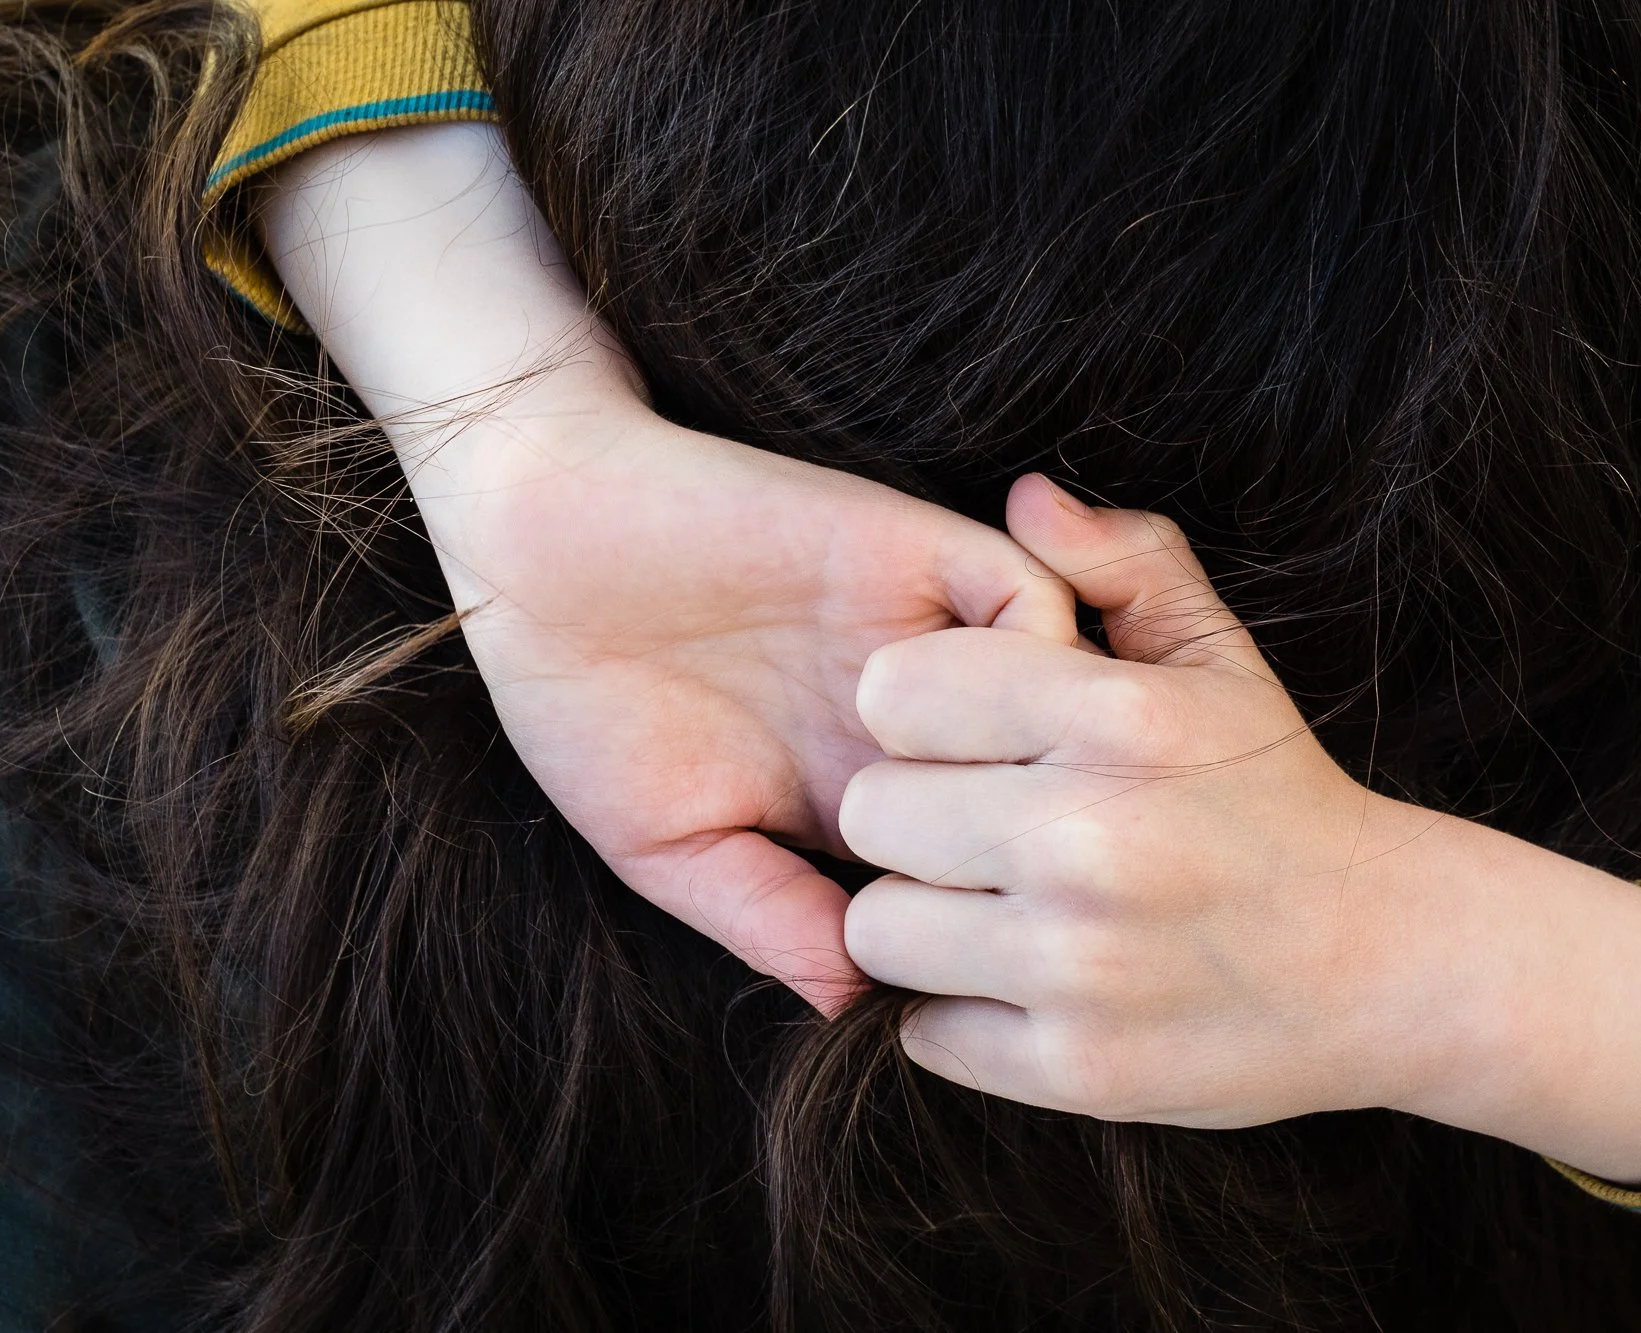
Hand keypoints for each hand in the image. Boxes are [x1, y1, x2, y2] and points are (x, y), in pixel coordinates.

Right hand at [444, 412, 1074, 1013]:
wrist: (536, 548)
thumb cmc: (585, 706)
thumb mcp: (669, 844)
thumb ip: (765, 916)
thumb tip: (856, 1011)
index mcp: (862, 798)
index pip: (980, 873)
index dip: (1002, 928)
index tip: (995, 989)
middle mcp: (911, 723)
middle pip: (1051, 788)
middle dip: (1065, 850)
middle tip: (1051, 902)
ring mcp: (922, 639)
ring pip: (1068, 698)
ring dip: (1059, 754)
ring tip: (1016, 803)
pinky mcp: (915, 556)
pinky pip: (1032, 602)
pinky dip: (1035, 655)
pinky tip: (978, 712)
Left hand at [841, 476, 1640, 1182]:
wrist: (1390, 958)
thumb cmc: (1280, 793)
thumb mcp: (1222, 658)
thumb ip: (1124, 562)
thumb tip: (1025, 497)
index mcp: (1120, 719)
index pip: (892, 692)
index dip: (922, 713)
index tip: (972, 738)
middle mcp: (1091, 839)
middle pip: (871, 814)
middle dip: (916, 819)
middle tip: (987, 832)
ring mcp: (1082, 966)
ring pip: (878, 931)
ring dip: (927, 923)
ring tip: (1002, 910)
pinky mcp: (1079, 1070)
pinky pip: (925, 1036)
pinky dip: (965, 1016)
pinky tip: (1035, 986)